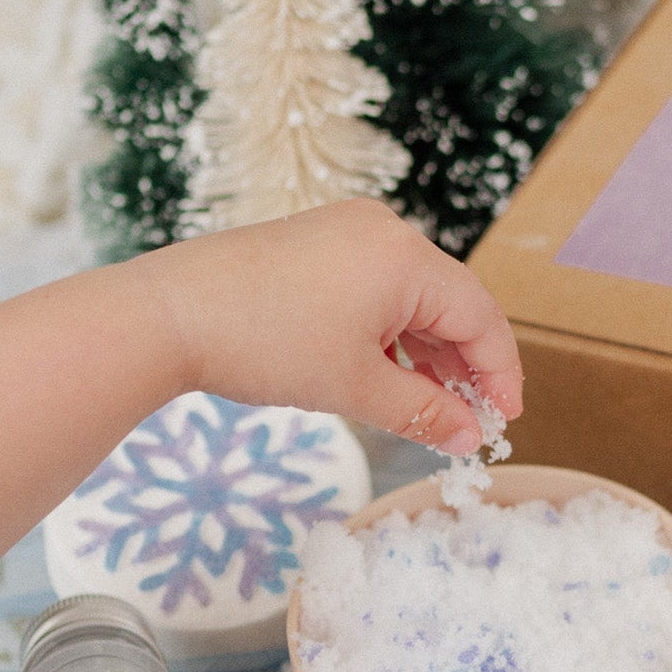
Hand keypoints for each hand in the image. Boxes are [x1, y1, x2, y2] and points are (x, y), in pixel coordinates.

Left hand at [142, 199, 522, 453]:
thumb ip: (425, 413)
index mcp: (405, 256)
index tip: (502, 422)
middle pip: (452, 304)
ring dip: (431, 355)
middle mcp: (384, 232)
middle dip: (466, 367)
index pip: (480, 316)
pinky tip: (392, 376)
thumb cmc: (264, 344)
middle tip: (471, 421)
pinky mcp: (318, 245)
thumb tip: (468, 439)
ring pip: (415, 300)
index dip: (500, 374)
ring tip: (433, 408)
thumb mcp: (357, 388)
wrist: (169, 315)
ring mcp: (348, 233)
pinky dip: (394, 336)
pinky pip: (379, 291)